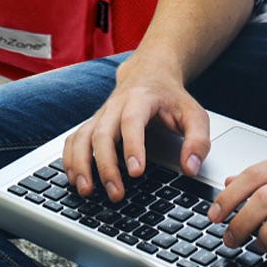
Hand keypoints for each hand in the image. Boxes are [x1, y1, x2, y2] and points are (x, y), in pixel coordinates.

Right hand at [61, 58, 210, 202]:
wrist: (150, 73)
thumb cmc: (171, 97)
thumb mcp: (194, 114)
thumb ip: (197, 140)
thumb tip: (191, 169)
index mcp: (141, 99)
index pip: (132, 122)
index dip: (132, 147)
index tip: (136, 173)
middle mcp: (115, 106)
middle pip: (102, 133)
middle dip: (105, 165)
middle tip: (116, 193)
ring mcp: (101, 115)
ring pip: (82, 137)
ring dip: (80, 164)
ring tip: (86, 191)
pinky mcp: (92, 124)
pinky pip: (73, 140)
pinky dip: (69, 159)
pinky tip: (74, 179)